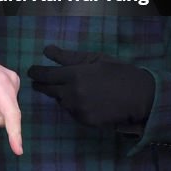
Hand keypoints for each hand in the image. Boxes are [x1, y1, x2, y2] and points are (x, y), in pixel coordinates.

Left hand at [27, 45, 154, 128]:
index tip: (31, 71)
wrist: (139, 96)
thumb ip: (67, 56)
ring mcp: (79, 110)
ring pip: (60, 101)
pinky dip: (72, 105)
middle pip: (48, 90)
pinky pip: (72, 111)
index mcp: (74, 75)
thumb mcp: (93, 59)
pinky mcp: (86, 121)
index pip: (46, 75)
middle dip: (42, 85)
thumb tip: (46, 50)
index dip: (36, 73)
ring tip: (66, 88)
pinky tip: (81, 99)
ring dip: (59, 95)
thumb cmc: (117, 72)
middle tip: (38, 81)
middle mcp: (73, 94)